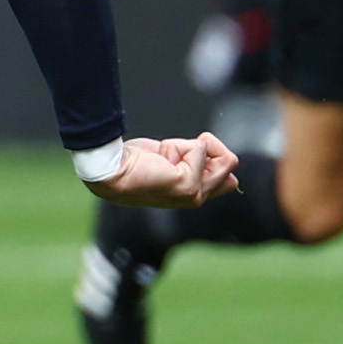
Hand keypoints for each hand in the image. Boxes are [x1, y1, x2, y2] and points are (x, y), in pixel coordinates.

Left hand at [89, 133, 239, 207]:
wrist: (111, 169)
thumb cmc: (134, 162)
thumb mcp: (173, 159)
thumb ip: (197, 162)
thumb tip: (215, 152)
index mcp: (195, 194)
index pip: (230, 178)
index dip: (212, 156)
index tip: (179, 156)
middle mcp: (197, 199)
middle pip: (230, 165)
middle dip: (207, 149)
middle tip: (173, 156)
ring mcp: (194, 195)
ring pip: (223, 158)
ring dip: (191, 146)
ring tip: (166, 157)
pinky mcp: (188, 186)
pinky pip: (199, 149)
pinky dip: (179, 144)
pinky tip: (160, 158)